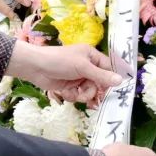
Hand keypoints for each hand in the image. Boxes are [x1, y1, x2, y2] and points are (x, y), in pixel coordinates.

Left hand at [6, 42, 120, 102]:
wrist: (35, 68)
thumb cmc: (60, 61)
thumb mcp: (82, 67)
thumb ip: (101, 75)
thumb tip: (121, 80)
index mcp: (91, 56)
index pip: (108, 69)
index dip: (110, 80)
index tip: (111, 92)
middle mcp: (86, 66)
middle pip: (99, 83)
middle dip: (93, 91)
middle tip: (92, 99)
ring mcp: (78, 77)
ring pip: (89, 91)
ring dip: (83, 95)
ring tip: (76, 94)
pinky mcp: (69, 86)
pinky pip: (78, 95)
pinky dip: (73, 95)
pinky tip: (65, 93)